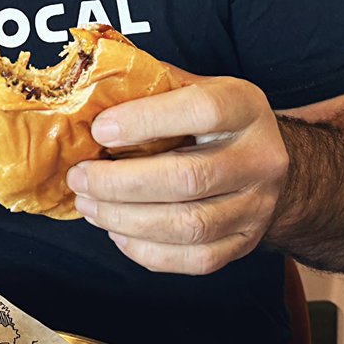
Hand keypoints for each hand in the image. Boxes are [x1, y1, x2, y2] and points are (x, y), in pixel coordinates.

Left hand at [66, 66, 288, 274]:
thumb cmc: (211, 119)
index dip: (145, 121)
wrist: (264, 160)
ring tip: (88, 205)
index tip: (99, 130)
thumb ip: (148, 84)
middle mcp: (260, 158)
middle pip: (188, 179)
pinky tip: (117, 230)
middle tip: (79, 178)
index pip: (202, 111)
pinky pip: (195, 259)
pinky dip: (147, 250)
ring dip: (125, 219)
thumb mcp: (190, 86)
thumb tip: (89, 85)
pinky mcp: (246, 243)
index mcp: (244, 106)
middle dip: (120, 183)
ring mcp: (257, 206)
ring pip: (189, 226)